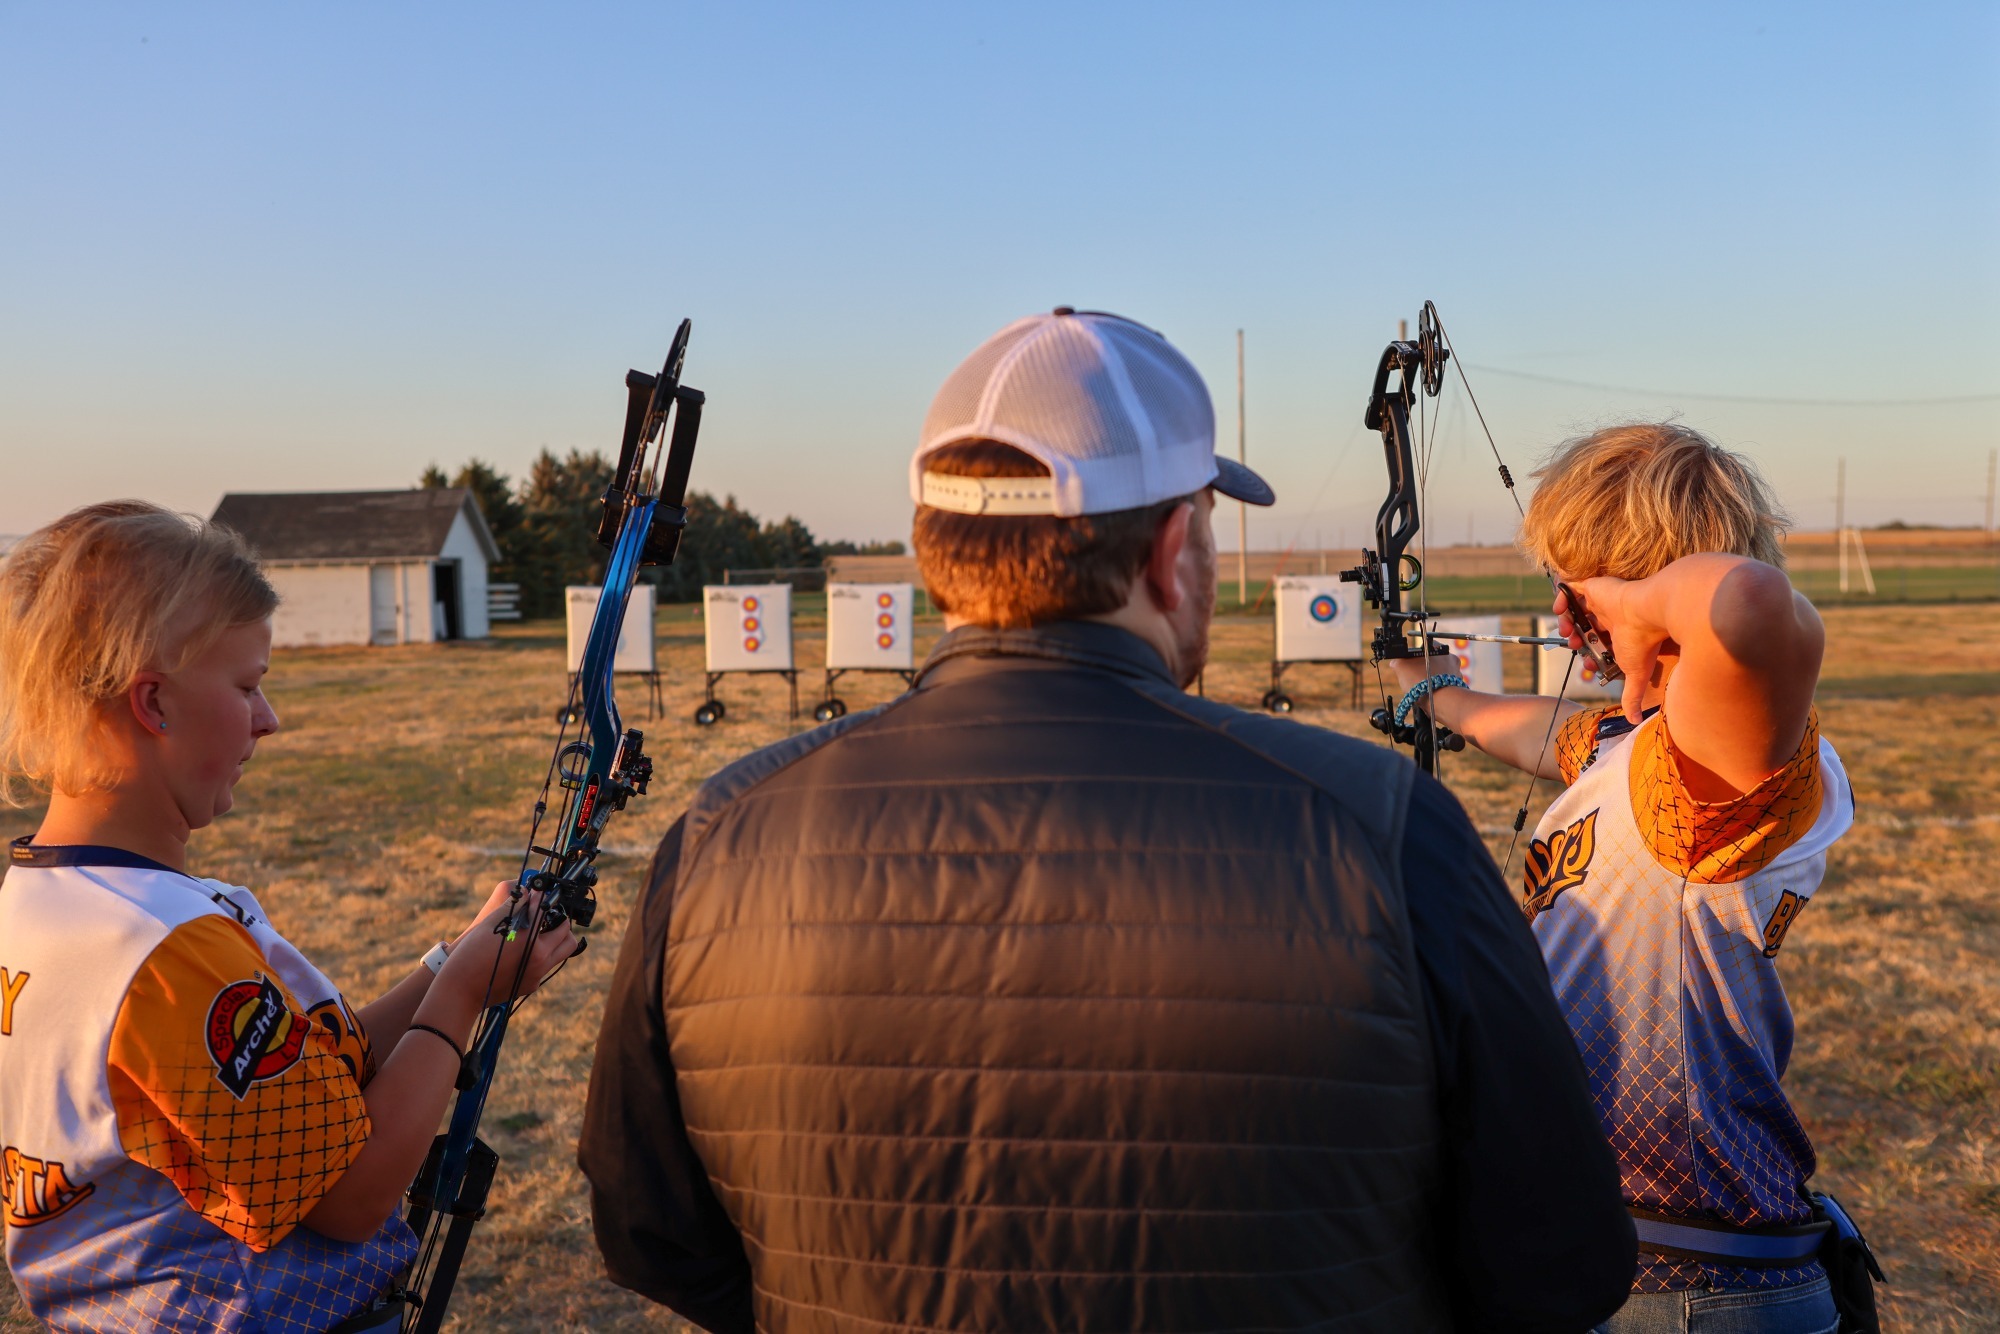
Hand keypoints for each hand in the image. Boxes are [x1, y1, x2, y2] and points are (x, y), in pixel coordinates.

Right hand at [436, 882, 581, 1013]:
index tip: (539, 894)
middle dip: (558, 919)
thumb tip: (527, 894)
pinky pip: (547, 966)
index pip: (545, 911)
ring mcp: (538, 973)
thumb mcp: (491, 923)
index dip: (541, 898)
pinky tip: (525, 950)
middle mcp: (539, 957)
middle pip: (566, 932)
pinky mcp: (532, 984)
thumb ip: (513, 906)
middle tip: (547, 914)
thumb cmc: (471, 954)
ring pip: (563, 951)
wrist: (461, 990)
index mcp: (529, 939)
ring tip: (542, 931)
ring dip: (557, 938)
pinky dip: (542, 955)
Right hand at [1388, 643, 1459, 692]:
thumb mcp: (1402, 667)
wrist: (1441, 701)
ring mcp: (1457, 672)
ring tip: (1422, 689)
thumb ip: (1398, 661)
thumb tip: (1395, 662)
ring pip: (1439, 674)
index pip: (1424, 647)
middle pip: (1432, 661)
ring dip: (1432, 679)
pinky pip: (1445, 685)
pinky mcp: (1459, 686)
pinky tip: (1431, 695)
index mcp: (1438, 647)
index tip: (1409, 664)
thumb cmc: (1422, 680)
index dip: (1414, 655)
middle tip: (1414, 678)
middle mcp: (1451, 657)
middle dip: (1423, 669)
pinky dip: (1438, 689)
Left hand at [1556, 577, 1669, 722]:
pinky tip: (1560, 609)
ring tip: (1566, 630)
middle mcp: (1610, 618)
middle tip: (1573, 645)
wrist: (1647, 613)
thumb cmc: (1642, 643)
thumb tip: (1635, 721)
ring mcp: (1601, 601)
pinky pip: (1569, 588)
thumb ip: (1632, 696)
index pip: (1596, 643)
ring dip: (1565, 621)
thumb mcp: (1633, 674)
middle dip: (1574, 638)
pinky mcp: (1593, 587)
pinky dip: (1560, 598)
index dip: (1586, 653)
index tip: (1586, 662)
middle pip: (1583, 627)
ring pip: (1575, 610)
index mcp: (1619, 635)